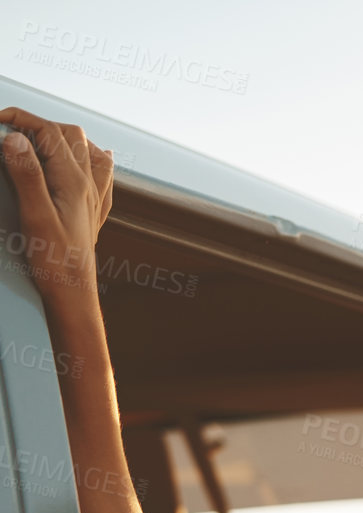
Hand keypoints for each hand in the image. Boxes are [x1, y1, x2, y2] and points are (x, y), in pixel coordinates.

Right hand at [0, 107, 114, 309]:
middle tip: (10, 130)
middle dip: (38, 124)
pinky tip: (92, 159)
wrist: (74, 292)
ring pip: (87, 151)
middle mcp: (89, 185)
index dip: (22, 119)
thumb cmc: (54, 260)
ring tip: (37, 138)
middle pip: (69, 136)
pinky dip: (92, 159)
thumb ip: (26, 175)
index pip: (49, 132)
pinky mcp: (93, 210)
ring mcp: (94, 197)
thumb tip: (16, 139)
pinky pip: (102, 175)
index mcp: (73, 181)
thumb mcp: (34, 215)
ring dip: (62, 137)